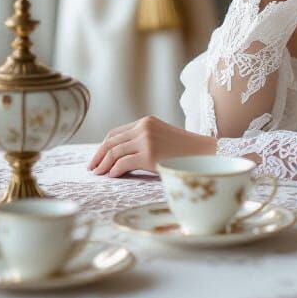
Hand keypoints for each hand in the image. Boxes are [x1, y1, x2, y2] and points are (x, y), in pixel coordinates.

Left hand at [87, 115, 215, 176]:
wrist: (205, 153)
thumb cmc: (184, 151)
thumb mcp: (161, 138)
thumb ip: (142, 141)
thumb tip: (118, 157)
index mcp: (146, 121)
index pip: (115, 133)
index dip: (103, 146)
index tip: (97, 158)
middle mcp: (144, 127)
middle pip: (111, 141)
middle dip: (98, 156)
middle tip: (92, 168)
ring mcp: (146, 140)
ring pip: (114, 152)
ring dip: (103, 165)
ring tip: (99, 174)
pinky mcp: (149, 155)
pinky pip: (122, 164)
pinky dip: (114, 171)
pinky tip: (112, 176)